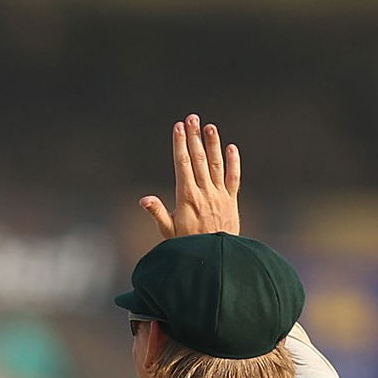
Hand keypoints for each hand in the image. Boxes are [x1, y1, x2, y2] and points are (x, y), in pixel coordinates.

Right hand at [140, 114, 240, 237]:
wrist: (215, 259)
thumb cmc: (187, 246)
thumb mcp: (167, 232)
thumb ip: (157, 212)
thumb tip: (144, 199)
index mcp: (186, 197)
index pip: (182, 164)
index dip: (180, 144)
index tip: (178, 128)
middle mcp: (204, 192)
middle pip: (198, 159)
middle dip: (194, 137)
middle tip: (191, 118)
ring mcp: (219, 195)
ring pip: (215, 164)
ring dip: (212, 144)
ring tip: (209, 127)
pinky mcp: (231, 201)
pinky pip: (233, 178)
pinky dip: (233, 162)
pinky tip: (231, 148)